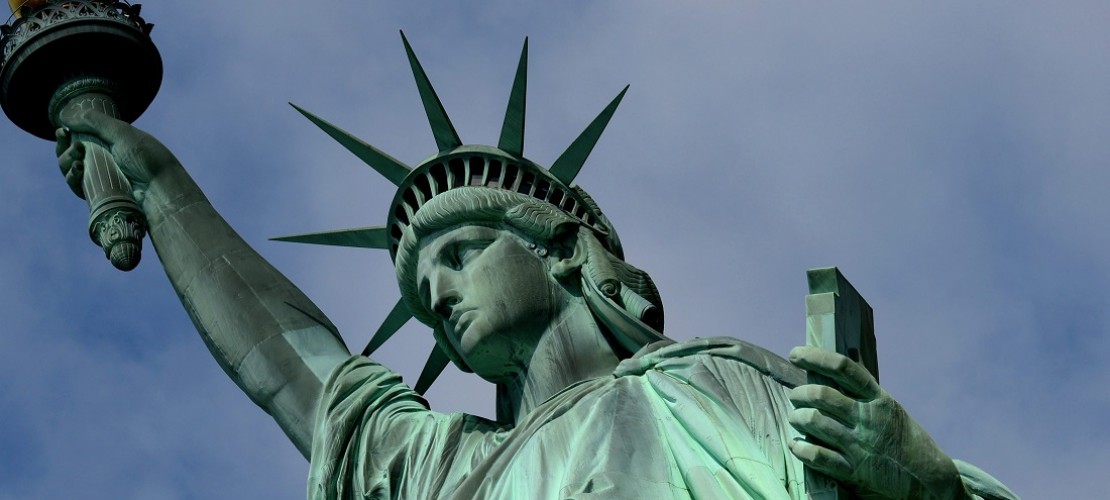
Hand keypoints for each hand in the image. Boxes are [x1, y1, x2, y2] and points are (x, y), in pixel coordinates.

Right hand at [55, 109, 180, 204]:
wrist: (160, 187)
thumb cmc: (146, 158)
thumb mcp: (122, 133)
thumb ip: (95, 122)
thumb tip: (66, 116)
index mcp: (108, 143)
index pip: (78, 137)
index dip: (66, 134)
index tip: (63, 130)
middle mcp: (101, 159)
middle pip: (69, 153)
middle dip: (64, 148)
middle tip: (75, 146)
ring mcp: (99, 177)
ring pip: (69, 169)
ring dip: (66, 162)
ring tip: (78, 160)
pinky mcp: (97, 194)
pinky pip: (76, 186)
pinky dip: (72, 178)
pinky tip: (78, 170)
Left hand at [787, 346, 970, 499]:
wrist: (929, 476)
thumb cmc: (905, 438)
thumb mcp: (889, 408)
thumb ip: (864, 393)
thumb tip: (834, 370)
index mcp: (878, 399)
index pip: (843, 368)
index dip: (815, 357)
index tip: (796, 353)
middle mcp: (868, 418)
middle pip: (822, 395)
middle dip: (800, 393)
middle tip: (795, 395)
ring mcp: (860, 444)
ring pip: (815, 422)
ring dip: (797, 418)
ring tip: (796, 418)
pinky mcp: (854, 470)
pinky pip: (818, 456)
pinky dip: (801, 448)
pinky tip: (796, 445)